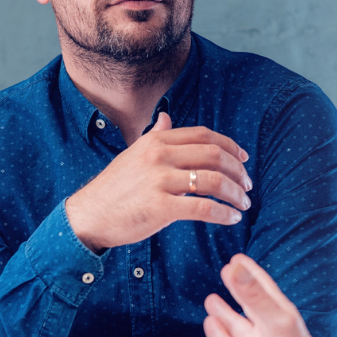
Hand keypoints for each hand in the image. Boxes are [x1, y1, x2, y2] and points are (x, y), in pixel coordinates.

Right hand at [63, 113, 252, 252]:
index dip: (230, 146)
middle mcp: (159, 156)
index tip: (244, 159)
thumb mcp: (133, 154)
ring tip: (243, 205)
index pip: (204, 136)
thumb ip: (155, 136)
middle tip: (248, 186)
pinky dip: (223, 213)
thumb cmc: (114, 188)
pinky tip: (231, 219)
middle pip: (214, 156)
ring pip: (213, 181)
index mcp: (156, 142)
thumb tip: (165, 116)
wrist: (89, 215)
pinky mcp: (160, 207)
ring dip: (235, 194)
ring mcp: (159, 180)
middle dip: (238, 171)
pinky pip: (203, 208)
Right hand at [203, 255, 331, 336]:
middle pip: (249, 303)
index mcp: (281, 315)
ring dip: (224, 312)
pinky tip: (209, 324)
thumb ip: (255, 297)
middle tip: (225, 272)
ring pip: (236, 325)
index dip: (250, 272)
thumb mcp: (278, 324)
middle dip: (237, 288)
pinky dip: (217, 335)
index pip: (263, 287)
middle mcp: (268, 330)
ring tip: (210, 298)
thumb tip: (235, 268)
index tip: (237, 258)